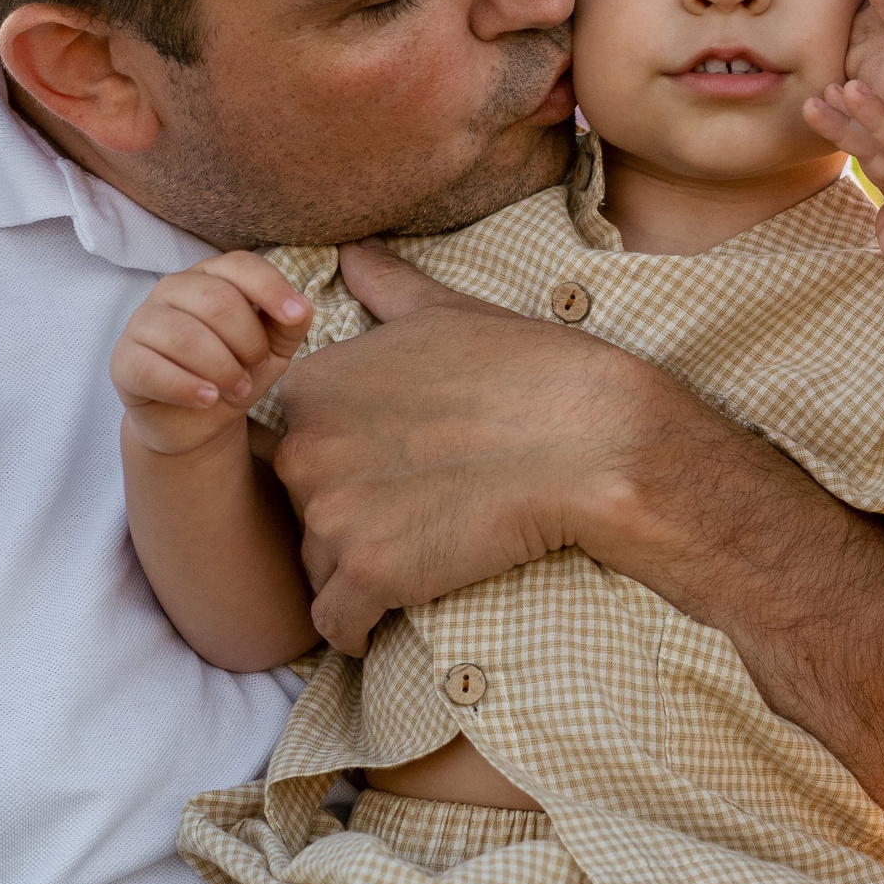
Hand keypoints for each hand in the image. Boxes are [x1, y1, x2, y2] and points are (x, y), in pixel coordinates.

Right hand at [111, 253, 310, 460]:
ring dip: (222, 368)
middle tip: (254, 368)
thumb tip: (302, 306)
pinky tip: (208, 399)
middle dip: (247, 340)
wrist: (195, 420)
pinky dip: (187, 387)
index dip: (271, 289)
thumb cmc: (234, 372)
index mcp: (210, 276)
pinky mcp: (124, 361)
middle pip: (216, 300)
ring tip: (236, 389)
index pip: (240, 265)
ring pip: (184, 335)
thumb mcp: (273, 350)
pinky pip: (152, 368)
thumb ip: (290, 326)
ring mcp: (143, 322)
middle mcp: (172, 289)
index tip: (293, 317)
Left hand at [271, 247, 681, 653]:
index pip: (292, 441)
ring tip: (410, 561)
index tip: (383, 472)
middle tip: (406, 517)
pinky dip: (355, 629)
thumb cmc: (529, 370)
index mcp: (314, 385)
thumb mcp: (447, 311)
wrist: (590, 439)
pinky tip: (383, 624)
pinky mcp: (369, 572)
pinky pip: (336, 622)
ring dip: (351, 572)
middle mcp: (305, 447)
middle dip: (342, 517)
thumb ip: (385, 288)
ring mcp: (333, 513)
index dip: (339, 461)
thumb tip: (351, 254)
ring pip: (316, 564)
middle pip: (298, 506)